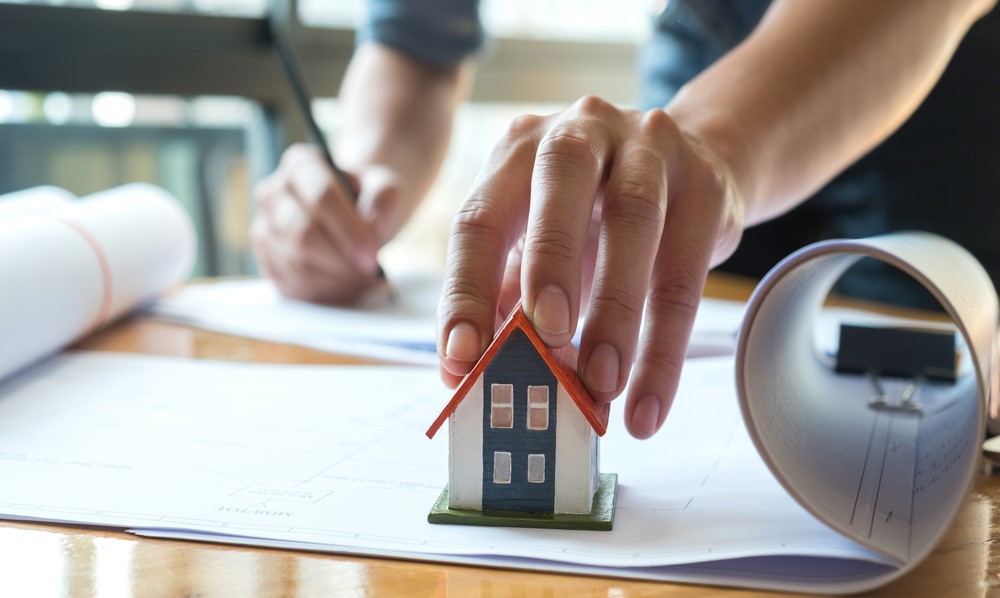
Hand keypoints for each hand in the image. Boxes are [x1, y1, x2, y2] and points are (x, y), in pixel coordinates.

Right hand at [251, 144, 402, 304]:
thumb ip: (385, 196)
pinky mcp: (266, 259)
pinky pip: (289, 284)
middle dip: (340, 260)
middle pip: (303, 234)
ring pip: (295, 263)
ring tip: (362, 279)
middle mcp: (273, 192)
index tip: (372, 255)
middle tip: (369, 272)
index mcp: (300, 162)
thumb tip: (375, 226)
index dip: (349, 230)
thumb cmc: (366, 198)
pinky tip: (344, 286)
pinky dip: (322, 292)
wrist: (351, 213)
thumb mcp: (385, 186)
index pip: (321, 197)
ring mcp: (264, 227)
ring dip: (334, 279)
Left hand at [437, 96, 744, 438]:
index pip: (480, 217)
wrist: (696, 163)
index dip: (465, 289)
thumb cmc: (594, 216)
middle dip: (548, 262)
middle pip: (561, 179)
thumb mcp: (541, 243)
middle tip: (547, 338)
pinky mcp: (706, 186)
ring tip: (602, 385)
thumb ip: (505, 299)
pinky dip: (666, 348)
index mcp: (520, 150)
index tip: (460, 358)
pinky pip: (687, 271)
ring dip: (614, 311)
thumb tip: (469, 376)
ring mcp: (649, 150)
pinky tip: (649, 405)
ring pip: (634, 221)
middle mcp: (581, 131)